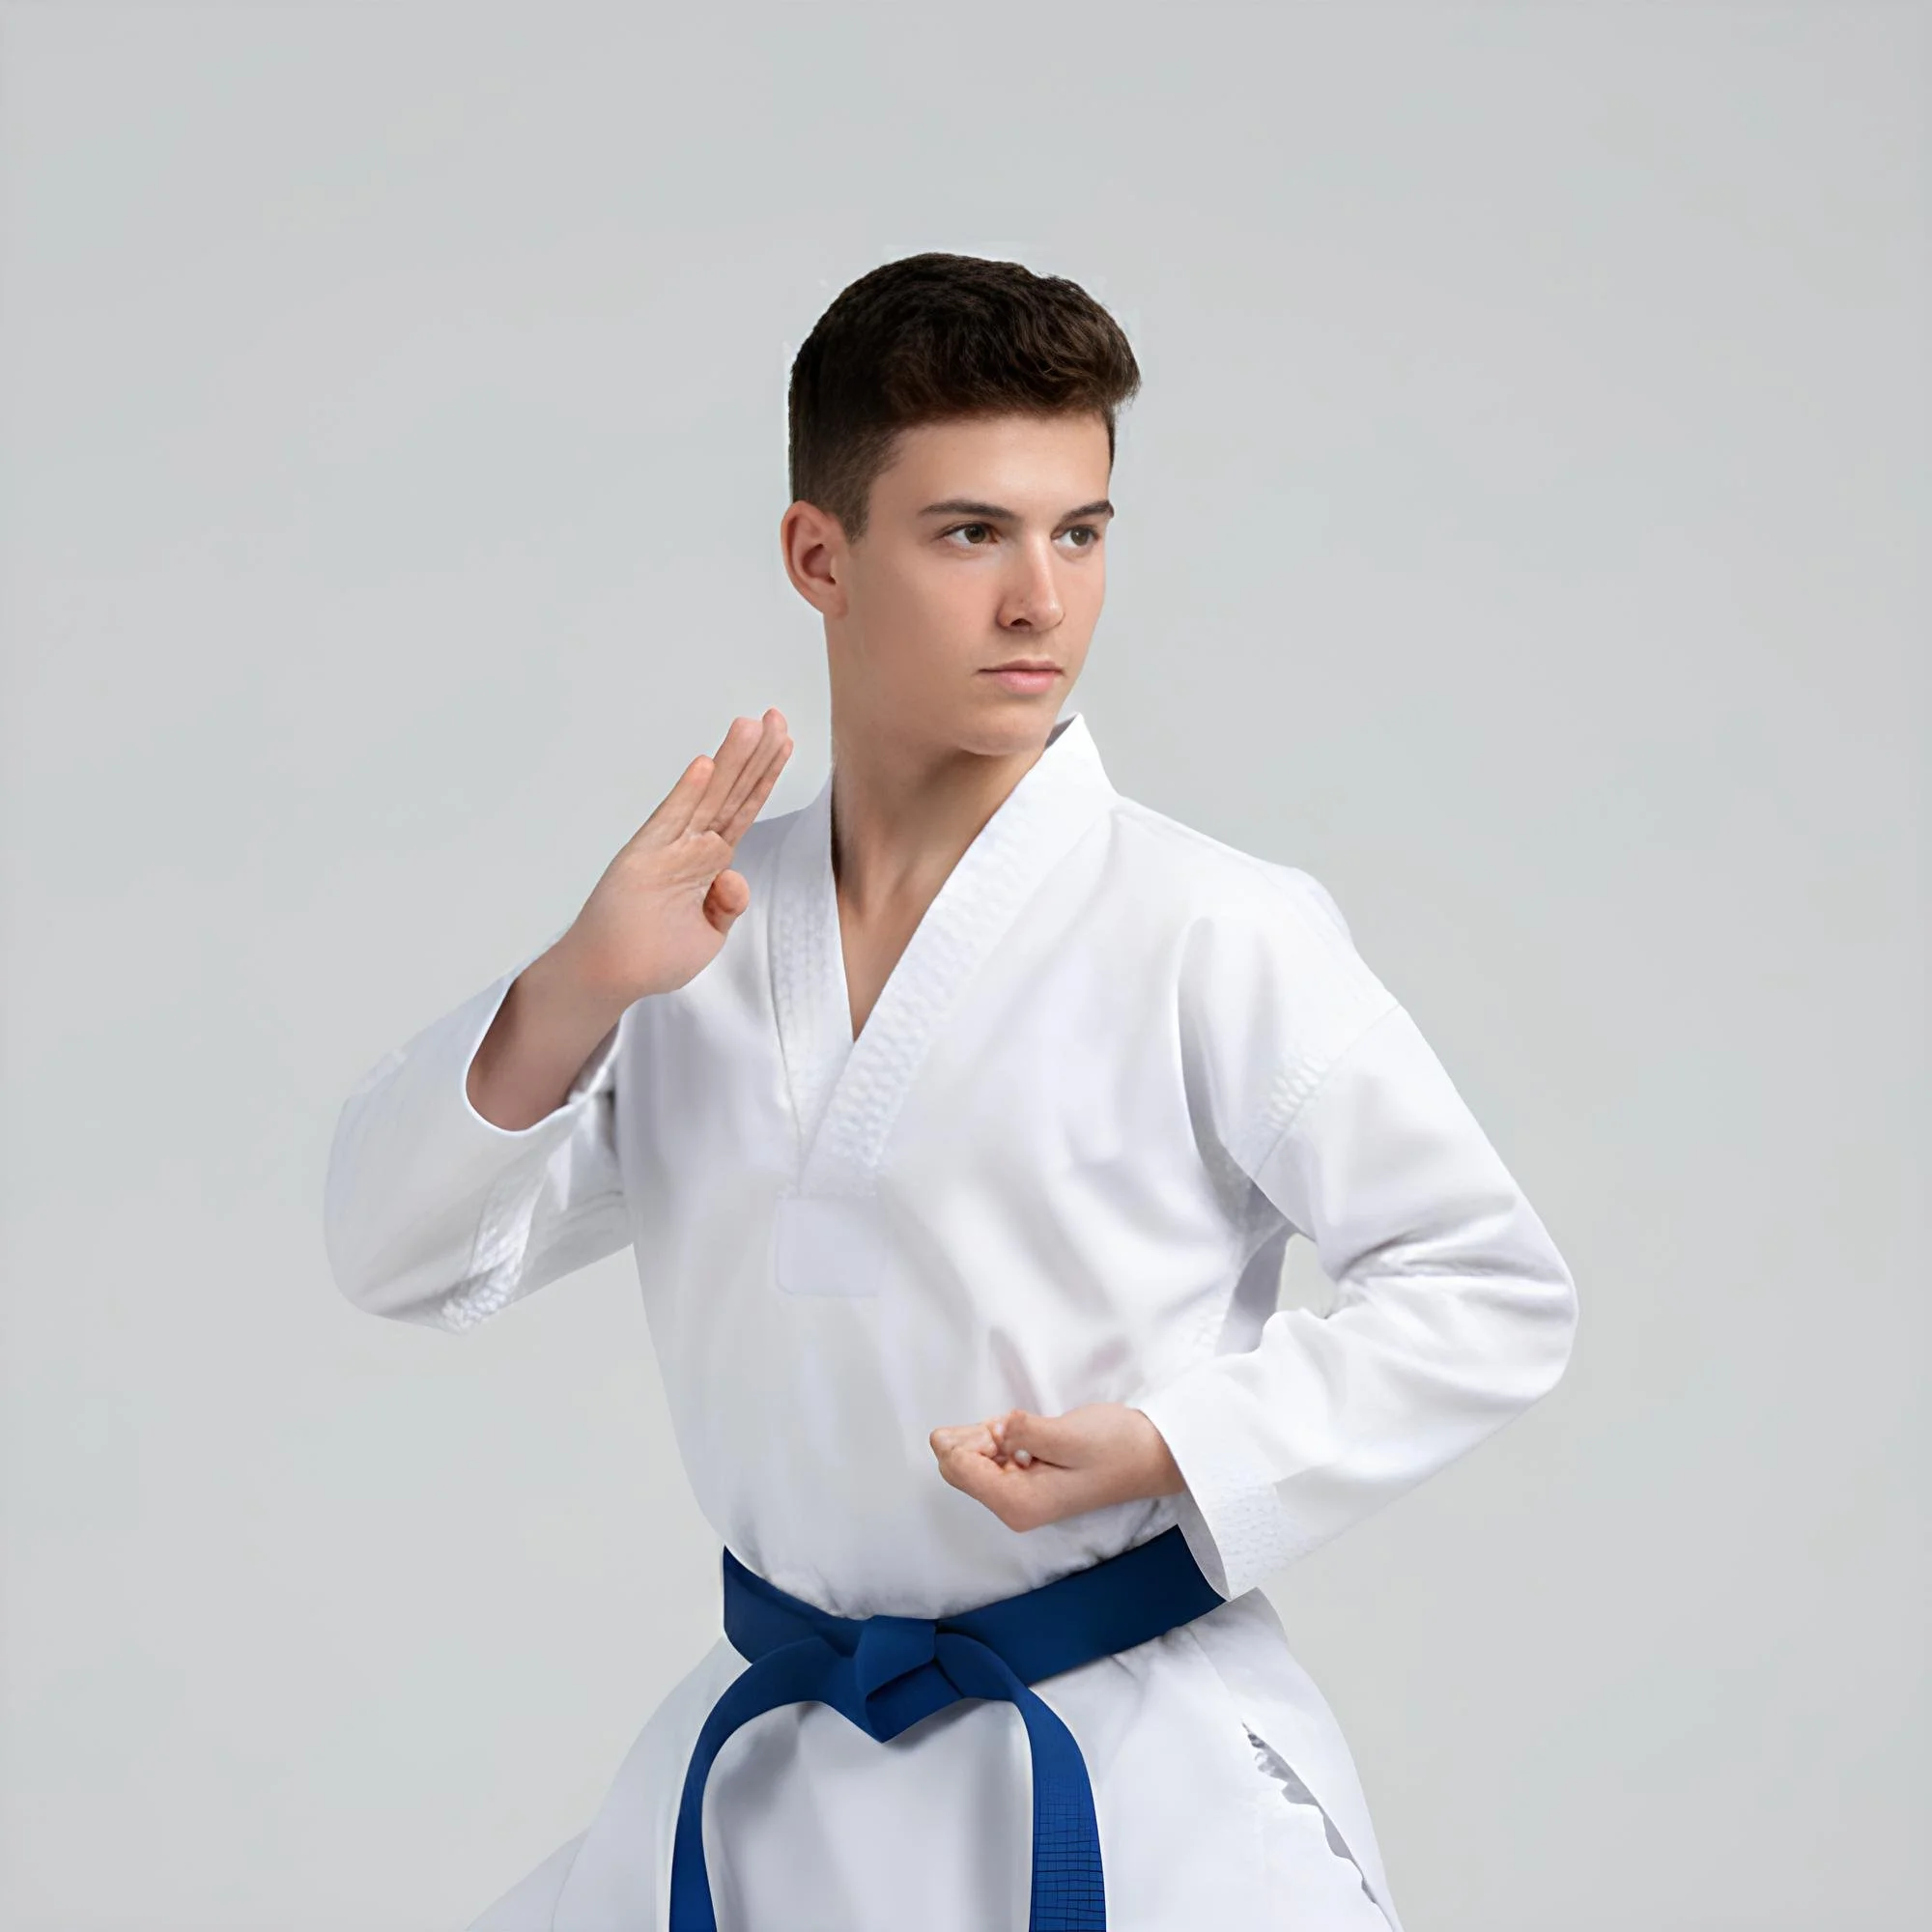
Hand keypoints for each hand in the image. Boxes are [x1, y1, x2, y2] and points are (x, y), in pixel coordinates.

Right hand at [557, 709, 792, 1005]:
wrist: (609, 976)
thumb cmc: (652, 956)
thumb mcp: (708, 935)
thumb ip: (727, 904)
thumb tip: (734, 877)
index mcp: (707, 863)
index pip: (743, 810)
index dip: (764, 776)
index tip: (784, 742)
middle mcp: (689, 848)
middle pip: (731, 794)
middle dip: (756, 756)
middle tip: (777, 717)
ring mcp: (667, 850)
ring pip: (707, 800)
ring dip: (729, 763)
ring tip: (751, 726)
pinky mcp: (644, 860)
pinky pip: (671, 822)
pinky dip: (688, 795)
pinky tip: (705, 766)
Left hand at [928, 1403, 1186, 1532]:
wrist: (1151, 1456)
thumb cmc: (1116, 1447)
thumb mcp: (1068, 1435)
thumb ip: (1023, 1432)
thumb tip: (992, 1429)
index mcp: (1019, 1503)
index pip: (958, 1469)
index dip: (969, 1437)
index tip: (1005, 1427)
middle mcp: (1013, 1508)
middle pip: (958, 1468)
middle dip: (974, 1437)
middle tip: (1015, 1425)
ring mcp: (1020, 1499)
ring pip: (973, 1462)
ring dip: (988, 1437)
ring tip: (1027, 1429)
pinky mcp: (1028, 1485)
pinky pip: (993, 1460)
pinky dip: (999, 1440)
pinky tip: (1024, 1434)